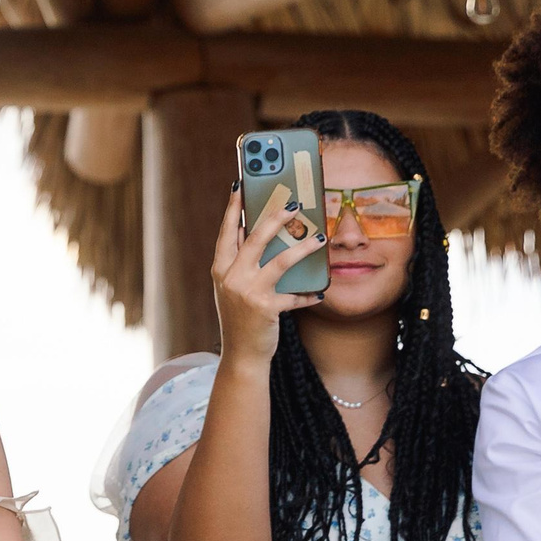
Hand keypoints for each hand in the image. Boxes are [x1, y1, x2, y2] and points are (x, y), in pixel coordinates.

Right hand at [209, 185, 324, 364]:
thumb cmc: (242, 318)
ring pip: (279, 261)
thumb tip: (260, 233)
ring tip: (320, 238)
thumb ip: (242, 263)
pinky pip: (293, 295)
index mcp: (220, 269)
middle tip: (293, 203)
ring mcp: (246, 292)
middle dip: (274, 217)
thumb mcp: (234, 288)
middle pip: (254, 238)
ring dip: (302, 248)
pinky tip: (320, 291)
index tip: (240, 185)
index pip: (227, 232)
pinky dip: (308, 294)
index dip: (233, 208)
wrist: (242, 355)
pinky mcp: (265, 308)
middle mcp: (230, 277)